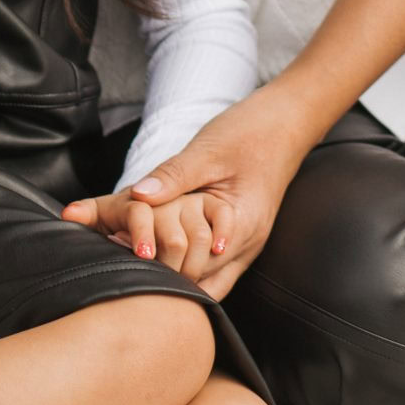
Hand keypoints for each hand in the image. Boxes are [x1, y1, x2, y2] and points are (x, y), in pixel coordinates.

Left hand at [66, 84, 316, 299]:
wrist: (284, 125)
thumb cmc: (249, 134)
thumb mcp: (207, 151)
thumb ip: (174, 176)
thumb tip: (139, 196)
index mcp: (242, 226)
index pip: (196, 268)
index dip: (159, 262)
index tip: (123, 246)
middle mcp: (247, 245)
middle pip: (198, 280)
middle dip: (162, 271)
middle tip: (120, 249)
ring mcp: (244, 244)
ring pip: (205, 278)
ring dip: (172, 267)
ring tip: (135, 247)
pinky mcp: (238, 236)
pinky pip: (210, 263)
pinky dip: (185, 258)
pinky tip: (158, 241)